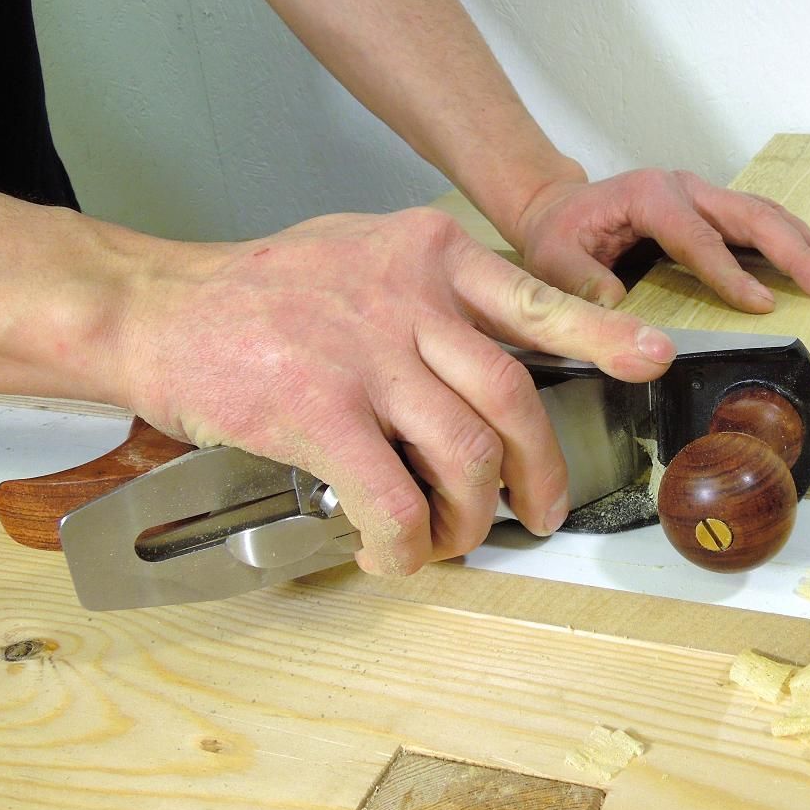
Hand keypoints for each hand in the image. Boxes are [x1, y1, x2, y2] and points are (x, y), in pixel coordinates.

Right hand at [117, 208, 675, 575]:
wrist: (159, 310)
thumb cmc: (266, 294)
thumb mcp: (365, 256)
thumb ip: (436, 294)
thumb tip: (503, 354)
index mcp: (430, 255)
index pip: (532, 299)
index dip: (599, 336)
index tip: (651, 359)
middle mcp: (409, 296)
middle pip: (512, 398)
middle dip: (540, 470)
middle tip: (543, 512)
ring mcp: (366, 351)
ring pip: (465, 454)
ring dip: (470, 518)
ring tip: (452, 542)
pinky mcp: (320, 409)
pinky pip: (393, 498)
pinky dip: (406, 542)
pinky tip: (393, 554)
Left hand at [512, 169, 809, 312]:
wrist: (558, 206)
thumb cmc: (559, 233)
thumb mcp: (555, 260)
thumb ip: (582, 283)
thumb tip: (618, 308)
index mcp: (649, 196)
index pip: (698, 238)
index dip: (730, 274)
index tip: (762, 305)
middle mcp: (685, 188)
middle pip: (750, 217)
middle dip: (794, 253)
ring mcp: (703, 194)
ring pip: (765, 214)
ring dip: (806, 244)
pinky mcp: (713, 209)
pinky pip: (761, 221)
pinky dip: (796, 240)